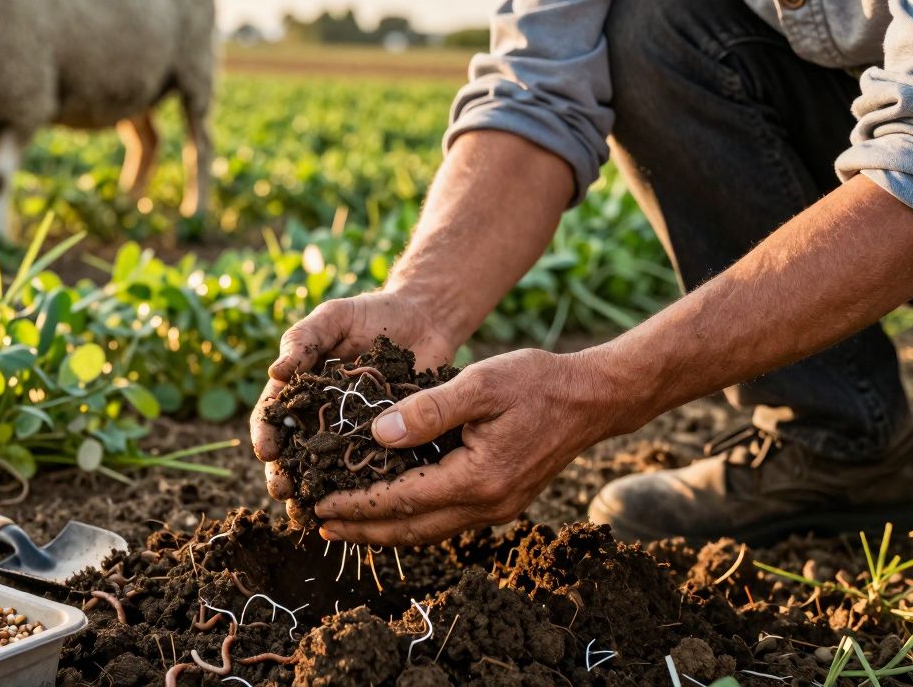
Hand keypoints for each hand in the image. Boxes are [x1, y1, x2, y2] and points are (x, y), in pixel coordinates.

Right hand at [250, 291, 459, 502]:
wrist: (425, 320)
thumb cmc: (373, 314)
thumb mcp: (335, 317)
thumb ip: (305, 339)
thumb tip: (275, 372)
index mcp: (300, 390)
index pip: (272, 417)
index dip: (265, 435)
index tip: (267, 451)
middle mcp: (321, 418)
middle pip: (294, 454)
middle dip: (285, 477)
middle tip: (285, 493)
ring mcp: (352, 435)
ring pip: (327, 472)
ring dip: (315, 495)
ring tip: (311, 514)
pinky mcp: (386, 444)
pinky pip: (370, 471)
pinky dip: (361, 492)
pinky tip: (358, 509)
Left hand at [313, 348, 622, 545]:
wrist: (592, 398)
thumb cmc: (537, 382)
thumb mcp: (480, 383)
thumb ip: (429, 409)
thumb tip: (378, 434)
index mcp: (477, 478)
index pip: (402, 500)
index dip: (357, 504)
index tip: (320, 504)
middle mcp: (487, 505)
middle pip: (411, 529)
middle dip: (362, 529)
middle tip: (319, 526)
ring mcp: (497, 508)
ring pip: (429, 530)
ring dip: (385, 530)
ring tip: (346, 526)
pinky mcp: (503, 501)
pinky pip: (447, 520)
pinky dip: (414, 520)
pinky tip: (394, 511)